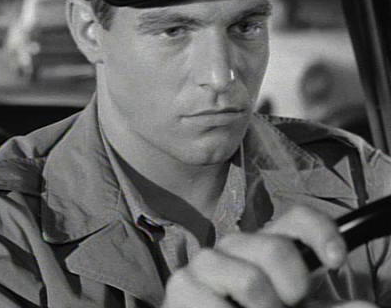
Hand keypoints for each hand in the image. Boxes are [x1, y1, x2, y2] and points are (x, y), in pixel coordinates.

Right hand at [161, 205, 367, 307]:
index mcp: (266, 247)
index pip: (296, 219)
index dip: (320, 231)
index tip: (336, 261)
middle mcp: (235, 246)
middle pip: (276, 247)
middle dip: (292, 288)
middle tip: (285, 307)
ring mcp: (205, 263)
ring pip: (250, 280)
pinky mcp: (182, 284)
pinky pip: (217, 305)